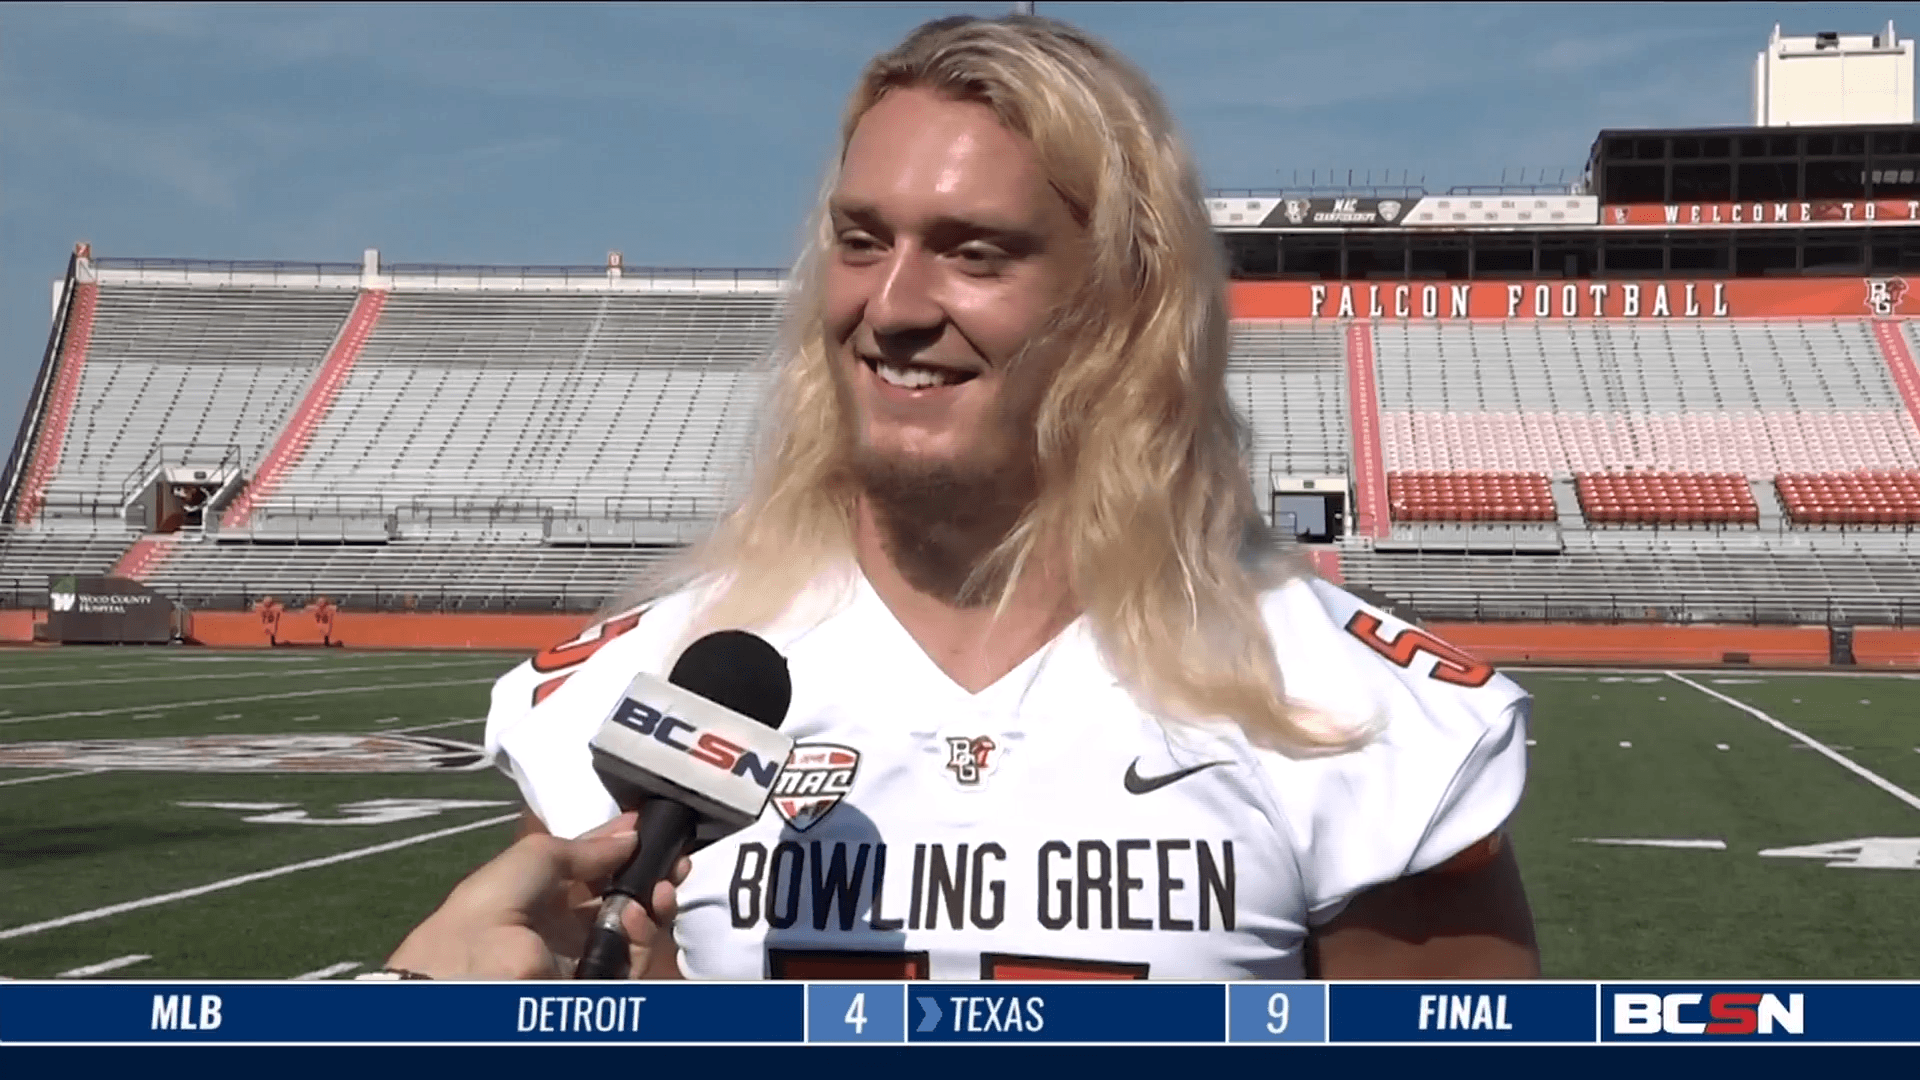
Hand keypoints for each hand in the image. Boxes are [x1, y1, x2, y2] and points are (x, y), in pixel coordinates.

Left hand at [386, 811, 692, 978]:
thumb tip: (631, 836)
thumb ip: (589, 847)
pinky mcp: (597, 985)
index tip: (652, 831)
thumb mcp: (537, 855)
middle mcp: (565, 924)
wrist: (475, 966)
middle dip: (651, 877)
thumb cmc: (494, 901)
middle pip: (622, 898)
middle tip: (675, 860)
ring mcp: (583, 957)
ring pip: (634, 930)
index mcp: (543, 891)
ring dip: (653, 904)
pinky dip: (643, 935)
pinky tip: (637, 913)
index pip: (596, 868)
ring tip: (661, 887)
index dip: (624, 850)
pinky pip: (632, 959)